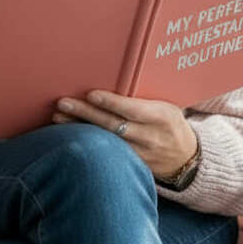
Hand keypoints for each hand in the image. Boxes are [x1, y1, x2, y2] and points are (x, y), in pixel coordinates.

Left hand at [53, 91, 197, 178]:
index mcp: (162, 117)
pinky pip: (106, 154)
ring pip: (105, 141)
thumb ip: (145, 98)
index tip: (91, 94)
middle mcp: (151, 137)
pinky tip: (69, 137)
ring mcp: (140, 155)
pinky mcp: (130, 166)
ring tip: (57, 118)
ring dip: (79, 130)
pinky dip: (87, 144)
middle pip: (113, 125)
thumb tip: (115, 78)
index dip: (112, 103)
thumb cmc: (171, 123)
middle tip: (63, 103)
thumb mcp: (167, 106)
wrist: (185, 158)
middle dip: (86, 114)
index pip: (133, 110)